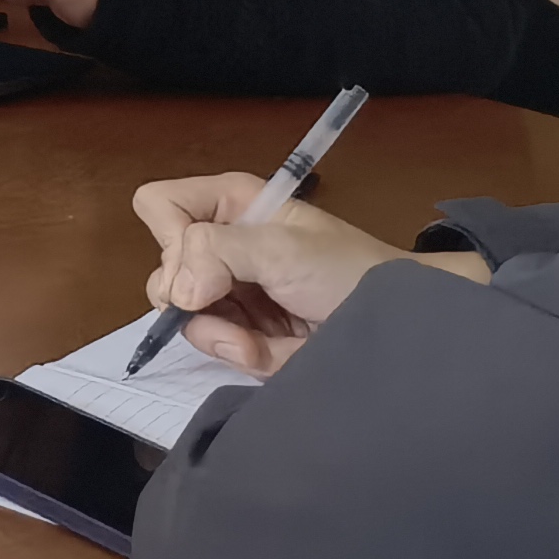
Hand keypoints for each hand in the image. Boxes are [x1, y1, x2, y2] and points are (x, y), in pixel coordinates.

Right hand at [129, 169, 423, 376]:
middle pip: (165, 269)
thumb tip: (176, 293)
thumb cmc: (348, 271)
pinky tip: (273, 351)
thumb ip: (216, 253)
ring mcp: (231, 291)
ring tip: (262, 339)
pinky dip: (241, 354)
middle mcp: (221, 244)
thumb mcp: (282, 248)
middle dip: (195, 298)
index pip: (158, 205)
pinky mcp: (243, 332)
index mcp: (228, 204)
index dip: (172, 237)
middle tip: (230, 304)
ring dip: (222, 334)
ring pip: (185, 317)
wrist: (400, 329)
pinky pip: (215, 346)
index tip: (205, 263)